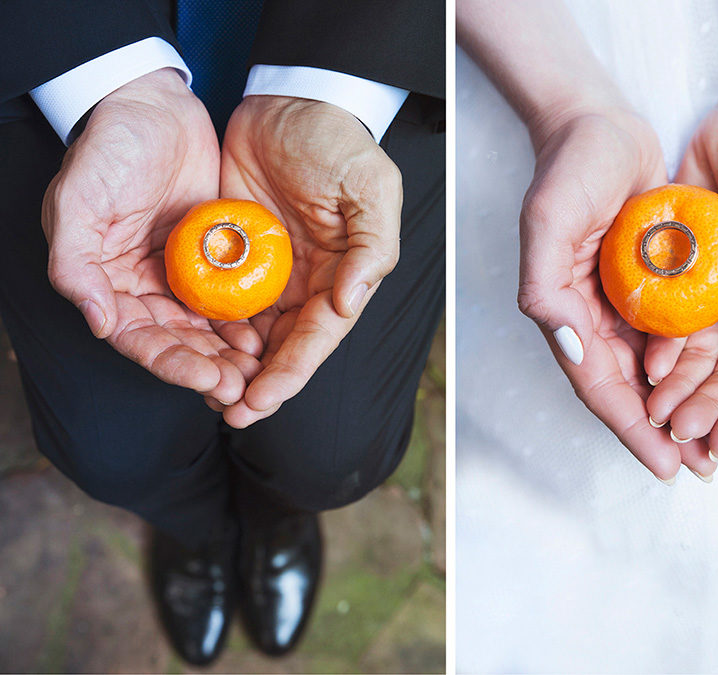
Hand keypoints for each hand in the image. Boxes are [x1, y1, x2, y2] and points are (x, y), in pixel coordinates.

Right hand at [42, 68, 259, 403]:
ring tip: (261, 373)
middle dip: (210, 370)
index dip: (173, 365)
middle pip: (180, 344)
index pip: (141, 340)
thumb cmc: (108, 150)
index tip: (208, 379)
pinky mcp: (216, 258)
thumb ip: (76, 264)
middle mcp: (146, 289)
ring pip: (209, 329)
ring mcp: (183, 275)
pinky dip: (248, 320)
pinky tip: (269, 336)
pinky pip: (233, 297)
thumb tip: (99, 324)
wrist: (153, 107)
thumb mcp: (78, 201)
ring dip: (232, 355)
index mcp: (109, 285)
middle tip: (243, 388)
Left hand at [218, 96, 401, 427]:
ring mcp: (267, 272)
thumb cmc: (338, 142)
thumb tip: (350, 302)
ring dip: (232, 368)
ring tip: (207, 396)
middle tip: (230, 414)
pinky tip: (190, 349)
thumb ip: (372, 245)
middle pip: (283, 348)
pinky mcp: (232, 254)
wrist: (289, 101)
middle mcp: (305, 284)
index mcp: (340, 276)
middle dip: (260, 385)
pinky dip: (209, 329)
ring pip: (251, 335)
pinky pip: (219, 299)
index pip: (318, 336)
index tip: (262, 400)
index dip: (292, 372)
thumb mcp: (370, 187)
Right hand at [517, 109, 711, 481]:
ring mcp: (620, 303)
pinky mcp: (647, 286)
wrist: (596, 126)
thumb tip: (567, 345)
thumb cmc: (570, 167)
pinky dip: (688, 368)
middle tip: (698, 469)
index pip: (597, 383)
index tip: (665, 464)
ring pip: (649, 372)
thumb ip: (544, 284)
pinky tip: (713, 388)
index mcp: (563, 312)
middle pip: (626, 390)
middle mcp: (591, 318)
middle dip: (658, 433)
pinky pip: (669, 336)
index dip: (629, 428)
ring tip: (710, 444)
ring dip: (676, 409)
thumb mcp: (548, 219)